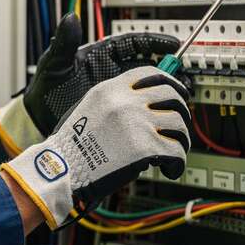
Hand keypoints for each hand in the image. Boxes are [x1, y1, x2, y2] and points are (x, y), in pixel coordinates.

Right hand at [0, 66, 191, 229]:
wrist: (62, 169)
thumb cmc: (71, 146)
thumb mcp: (88, 108)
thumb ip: (115, 101)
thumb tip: (147, 105)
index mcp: (110, 89)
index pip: (150, 74)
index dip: (171, 82)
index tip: (179, 92)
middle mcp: (126, 102)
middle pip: (172, 96)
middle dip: (182, 111)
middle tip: (179, 125)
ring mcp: (137, 123)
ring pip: (179, 124)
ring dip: (181, 140)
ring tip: (173, 152)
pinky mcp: (145, 148)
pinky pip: (177, 152)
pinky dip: (178, 163)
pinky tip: (169, 169)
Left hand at [22, 13, 179, 135]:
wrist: (40, 120)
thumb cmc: (46, 90)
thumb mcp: (54, 66)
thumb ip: (64, 43)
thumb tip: (69, 17)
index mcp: (102, 54)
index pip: (134, 42)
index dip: (155, 42)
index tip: (173, 43)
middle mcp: (114, 71)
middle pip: (149, 65)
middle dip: (169, 69)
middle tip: (183, 75)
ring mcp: (119, 92)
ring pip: (150, 86)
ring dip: (167, 89)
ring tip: (182, 94)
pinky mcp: (120, 112)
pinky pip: (143, 106)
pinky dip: (156, 108)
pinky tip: (167, 113)